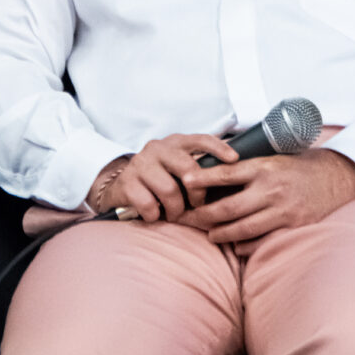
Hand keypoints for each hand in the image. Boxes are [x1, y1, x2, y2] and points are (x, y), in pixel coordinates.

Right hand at [87, 134, 239, 222]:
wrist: (119, 185)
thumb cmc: (158, 179)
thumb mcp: (176, 167)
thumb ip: (196, 167)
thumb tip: (230, 174)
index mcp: (174, 143)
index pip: (200, 139)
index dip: (218, 148)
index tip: (235, 159)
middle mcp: (157, 148)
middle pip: (187, 167)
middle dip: (197, 192)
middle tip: (197, 204)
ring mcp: (141, 164)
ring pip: (169, 190)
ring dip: (175, 209)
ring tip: (174, 214)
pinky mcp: (127, 182)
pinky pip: (149, 204)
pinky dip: (155, 215)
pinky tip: (154, 214)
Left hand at [178, 148, 354, 253]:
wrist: (336, 178)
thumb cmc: (299, 166)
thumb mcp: (273, 156)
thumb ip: (249, 166)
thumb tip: (214, 170)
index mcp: (264, 167)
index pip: (226, 174)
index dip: (203, 178)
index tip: (185, 181)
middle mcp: (270, 189)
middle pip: (227, 207)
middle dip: (203, 215)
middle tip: (186, 218)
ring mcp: (281, 210)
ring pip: (242, 228)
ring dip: (221, 234)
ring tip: (209, 234)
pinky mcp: (292, 227)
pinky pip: (261, 240)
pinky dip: (245, 245)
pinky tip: (235, 245)